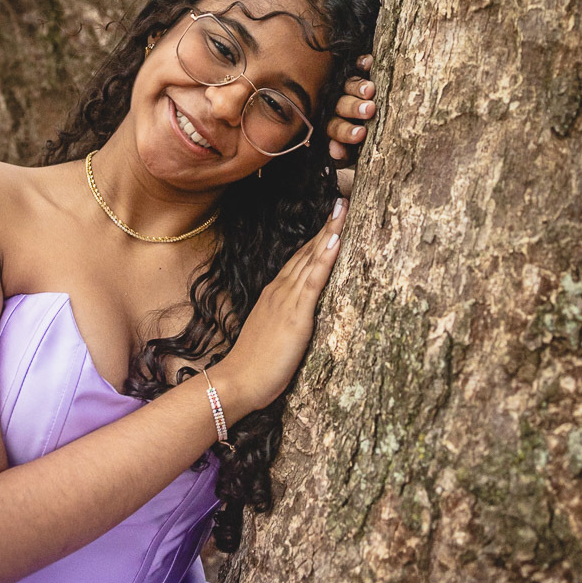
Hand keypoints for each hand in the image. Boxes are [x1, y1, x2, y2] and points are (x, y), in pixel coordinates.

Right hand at [215, 198, 346, 415]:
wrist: (239, 380)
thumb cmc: (255, 364)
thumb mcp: (271, 334)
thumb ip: (283, 318)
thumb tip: (297, 314)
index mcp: (276, 294)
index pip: (300, 260)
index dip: (317, 239)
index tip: (331, 219)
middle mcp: (281, 290)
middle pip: (308, 252)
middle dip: (327, 226)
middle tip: (342, 202)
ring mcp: (287, 300)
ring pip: (312, 259)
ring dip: (329, 233)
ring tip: (342, 210)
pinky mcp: (296, 315)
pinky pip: (313, 281)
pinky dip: (325, 258)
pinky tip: (335, 240)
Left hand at [326, 54, 374, 176]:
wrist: (369, 124)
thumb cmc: (358, 144)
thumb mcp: (350, 153)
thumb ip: (342, 154)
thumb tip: (335, 151)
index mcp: (333, 126)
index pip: (336, 128)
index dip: (346, 132)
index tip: (360, 135)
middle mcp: (336, 105)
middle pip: (342, 105)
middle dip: (355, 108)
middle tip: (369, 110)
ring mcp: (345, 88)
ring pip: (349, 86)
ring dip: (358, 87)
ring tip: (369, 89)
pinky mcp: (355, 72)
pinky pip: (356, 66)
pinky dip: (362, 63)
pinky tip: (368, 61)